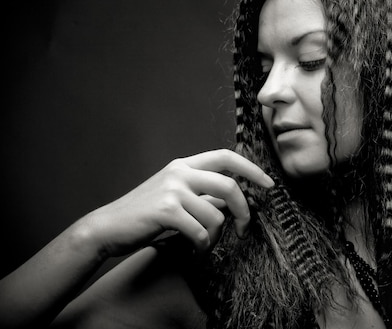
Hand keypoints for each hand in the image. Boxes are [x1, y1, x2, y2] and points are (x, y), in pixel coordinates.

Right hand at [77, 149, 273, 257]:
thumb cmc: (145, 214)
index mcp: (184, 165)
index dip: (251, 168)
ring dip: (215, 238)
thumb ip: (202, 192)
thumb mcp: (175, 194)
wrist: (107, 227)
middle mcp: (180, 172)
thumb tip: (234, 201)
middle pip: (230, 187)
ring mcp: (173, 190)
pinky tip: (195, 250)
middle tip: (244, 229)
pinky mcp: (167, 210)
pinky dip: (202, 247)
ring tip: (204, 245)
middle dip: (244, 211)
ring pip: (216, 216)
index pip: (226, 156)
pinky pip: (201, 232)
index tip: (268, 184)